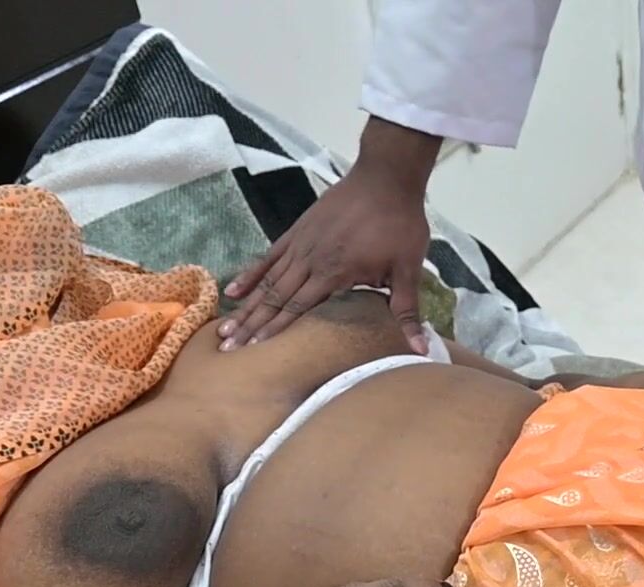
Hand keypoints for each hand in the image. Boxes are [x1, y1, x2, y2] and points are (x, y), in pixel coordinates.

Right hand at [220, 118, 439, 351]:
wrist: (386, 179)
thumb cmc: (399, 226)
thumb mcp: (409, 271)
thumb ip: (407, 312)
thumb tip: (419, 350)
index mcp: (335, 273)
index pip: (299, 308)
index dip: (276, 330)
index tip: (255, 350)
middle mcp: (310, 260)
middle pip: (275, 298)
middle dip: (252, 324)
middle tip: (228, 347)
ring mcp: (300, 244)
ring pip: (267, 280)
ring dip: (247, 305)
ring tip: (224, 327)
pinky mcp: (297, 231)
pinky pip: (269, 256)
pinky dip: (251, 274)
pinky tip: (233, 289)